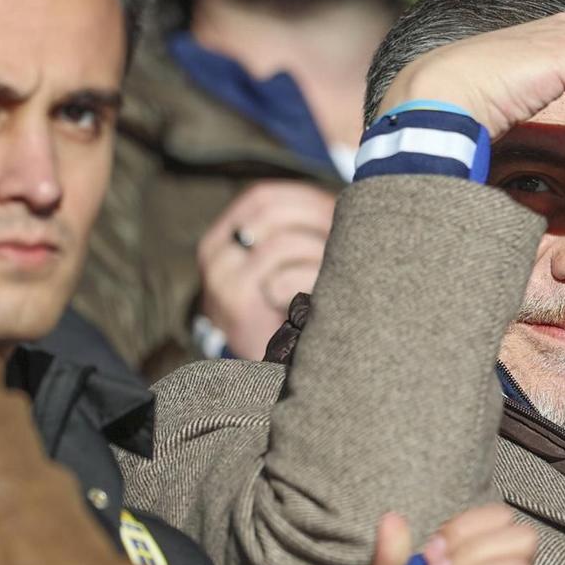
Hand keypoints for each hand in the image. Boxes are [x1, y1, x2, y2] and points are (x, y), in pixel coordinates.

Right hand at [195, 180, 336, 357]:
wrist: (262, 367)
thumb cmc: (282, 307)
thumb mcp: (282, 262)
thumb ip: (296, 232)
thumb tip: (350, 199)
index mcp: (223, 234)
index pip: (263, 197)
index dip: (304, 199)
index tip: (338, 210)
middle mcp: (215, 252)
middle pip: (272, 212)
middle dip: (316, 219)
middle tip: (347, 235)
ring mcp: (221, 278)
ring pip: (282, 244)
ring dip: (318, 252)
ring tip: (337, 267)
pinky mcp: (237, 304)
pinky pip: (283, 279)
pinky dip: (309, 279)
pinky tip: (321, 292)